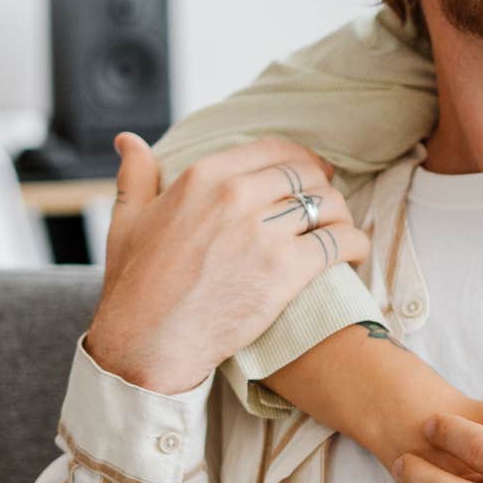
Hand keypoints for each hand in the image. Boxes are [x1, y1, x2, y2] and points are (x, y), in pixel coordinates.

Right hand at [84, 133, 370, 393]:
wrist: (147, 342)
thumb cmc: (135, 286)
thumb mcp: (127, 220)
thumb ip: (136, 175)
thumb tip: (129, 140)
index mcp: (204, 177)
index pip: (273, 151)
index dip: (301, 159)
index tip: (312, 172)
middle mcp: (236, 196)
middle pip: (305, 176)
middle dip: (323, 188)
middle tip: (329, 206)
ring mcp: (263, 232)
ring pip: (326, 204)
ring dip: (341, 216)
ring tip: (341, 231)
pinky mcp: (285, 269)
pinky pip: (339, 242)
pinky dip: (355, 244)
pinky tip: (355, 253)